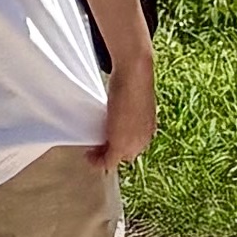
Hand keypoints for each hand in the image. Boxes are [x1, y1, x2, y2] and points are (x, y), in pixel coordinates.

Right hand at [96, 41, 157, 173]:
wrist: (134, 75)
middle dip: (111, 152)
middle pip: (126, 155)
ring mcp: (133, 143)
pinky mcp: (120, 145)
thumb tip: (120, 109)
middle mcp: (144, 139)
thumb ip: (128, 110)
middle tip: (97, 145)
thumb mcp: (132, 99)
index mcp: (149, 129)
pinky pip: (108, 161)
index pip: (134, 146)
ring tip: (92, 151)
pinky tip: (88, 155)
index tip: (107, 139)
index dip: (119, 145)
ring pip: (117, 159)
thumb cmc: (134, 80)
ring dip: (103, 156)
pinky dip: (97, 161)